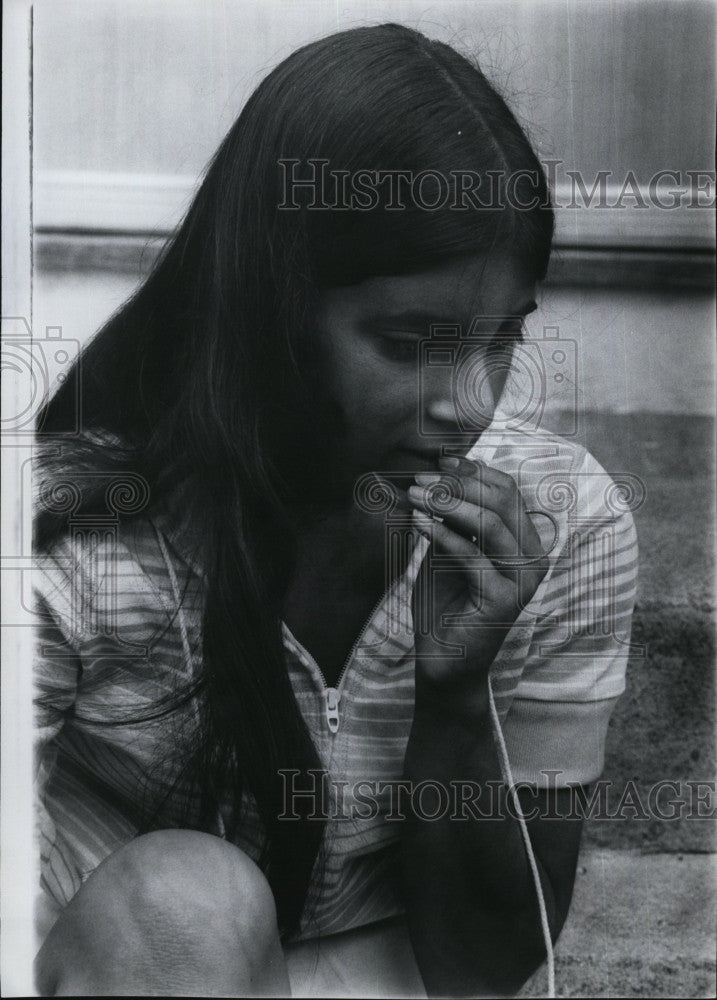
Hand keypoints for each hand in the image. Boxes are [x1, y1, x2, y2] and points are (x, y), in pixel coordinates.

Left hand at [406, 455, 547, 712]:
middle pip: (502, 501)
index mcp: (526, 542)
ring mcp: (522, 580)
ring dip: (448, 503)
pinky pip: (471, 555)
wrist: (443, 659)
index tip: (440, 462)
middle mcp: (533, 558)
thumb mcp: (448, 548)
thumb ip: (454, 516)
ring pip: (490, 523)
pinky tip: (418, 522)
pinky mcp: (503, 600)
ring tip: (415, 496)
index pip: (508, 491)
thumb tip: (445, 471)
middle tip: (420, 480)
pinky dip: (441, 533)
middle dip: (457, 485)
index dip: (474, 472)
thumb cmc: (445, 602)